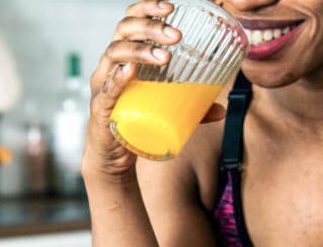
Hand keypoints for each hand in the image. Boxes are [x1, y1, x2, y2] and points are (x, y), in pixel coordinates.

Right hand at [83, 0, 224, 181]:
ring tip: (165, 58)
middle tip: (176, 37)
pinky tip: (129, 72)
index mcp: (124, 57)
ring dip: (140, 51)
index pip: (130, 21)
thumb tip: (221, 109)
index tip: (171, 7)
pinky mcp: (100, 109)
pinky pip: (105, 90)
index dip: (147, 8)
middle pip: (123, 32)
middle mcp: (109, 65)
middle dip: (151, 29)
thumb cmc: (135, 122)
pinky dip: (117, 79)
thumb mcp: (164, 109)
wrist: (112, 156)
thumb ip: (192, 108)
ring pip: (114, 55)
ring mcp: (102, 86)